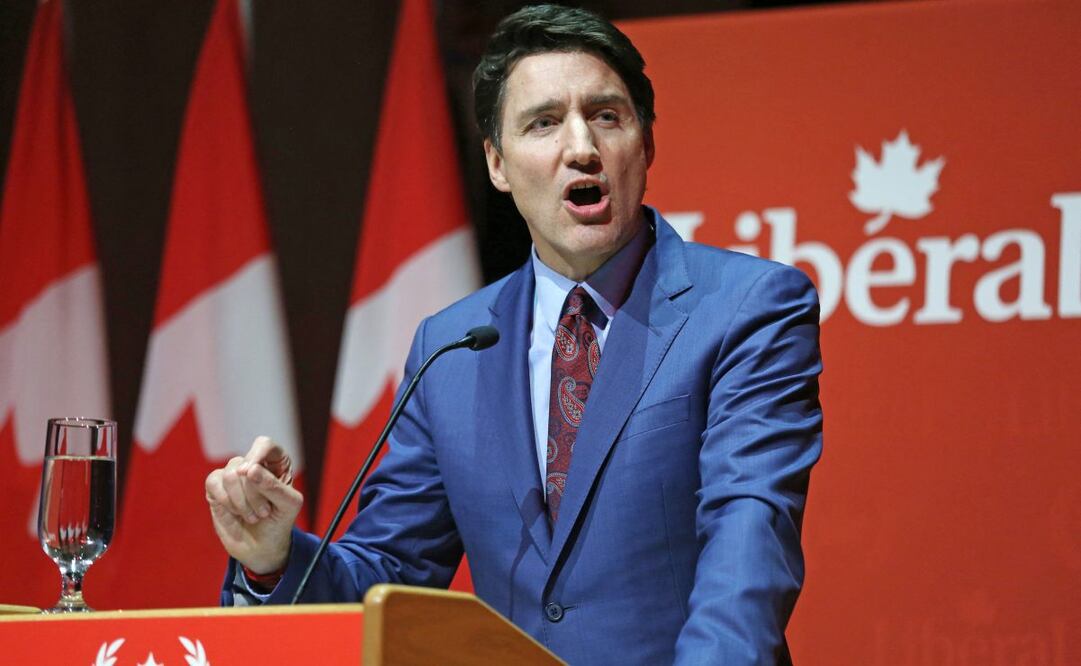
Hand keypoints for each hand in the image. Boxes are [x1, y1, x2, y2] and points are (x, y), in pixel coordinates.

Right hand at [205, 436, 302, 573]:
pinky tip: (236, 513)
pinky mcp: (216, 486)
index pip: (264, 444)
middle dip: (254, 494)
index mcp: (276, 463)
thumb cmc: (279, 522)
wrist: (261, 547)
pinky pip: (213, 482)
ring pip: (230, 474)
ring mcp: (233, 474)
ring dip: (242, 501)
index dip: (257, 455)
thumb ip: (273, 485)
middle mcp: (254, 464)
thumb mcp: (288, 505)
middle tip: (264, 512)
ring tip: (253, 515)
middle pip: (247, 464)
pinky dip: (226, 501)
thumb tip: (249, 469)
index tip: (253, 471)